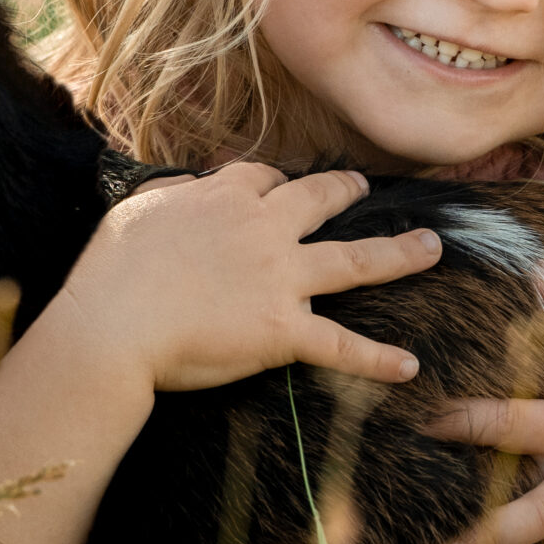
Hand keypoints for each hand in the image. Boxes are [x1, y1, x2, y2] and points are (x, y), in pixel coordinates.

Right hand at [59, 162, 441, 395]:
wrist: (114, 326)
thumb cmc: (112, 272)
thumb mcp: (137, 212)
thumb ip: (171, 197)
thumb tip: (183, 193)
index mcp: (223, 197)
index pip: (263, 178)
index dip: (275, 182)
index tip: (280, 186)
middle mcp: (263, 229)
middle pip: (319, 200)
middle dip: (347, 192)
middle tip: (366, 189)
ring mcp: (280, 278)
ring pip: (354, 260)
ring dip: (399, 254)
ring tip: (432, 249)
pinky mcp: (284, 330)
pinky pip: (341, 345)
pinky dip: (377, 359)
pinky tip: (409, 366)